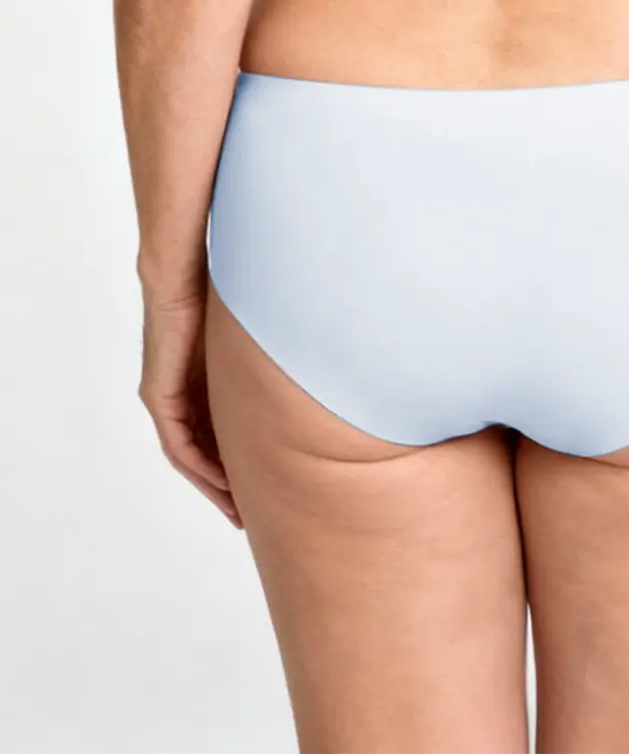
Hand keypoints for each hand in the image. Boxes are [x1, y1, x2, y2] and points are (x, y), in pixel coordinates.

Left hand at [139, 286, 241, 528]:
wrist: (186, 276)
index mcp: (200, 385)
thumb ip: (265, 368)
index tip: (263, 488)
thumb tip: (307, 377)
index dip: (238, 466)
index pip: (217, 437)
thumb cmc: (224, 300)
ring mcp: (164, 398)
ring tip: (239, 511)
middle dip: (225, 488)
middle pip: (201, 455)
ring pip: (188, 457)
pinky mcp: (159, 395)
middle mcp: (177, 397)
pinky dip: (201, 467)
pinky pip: (179, 445)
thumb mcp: (252, 348)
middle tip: (249, 515)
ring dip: (213, 486)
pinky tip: (225, 484)